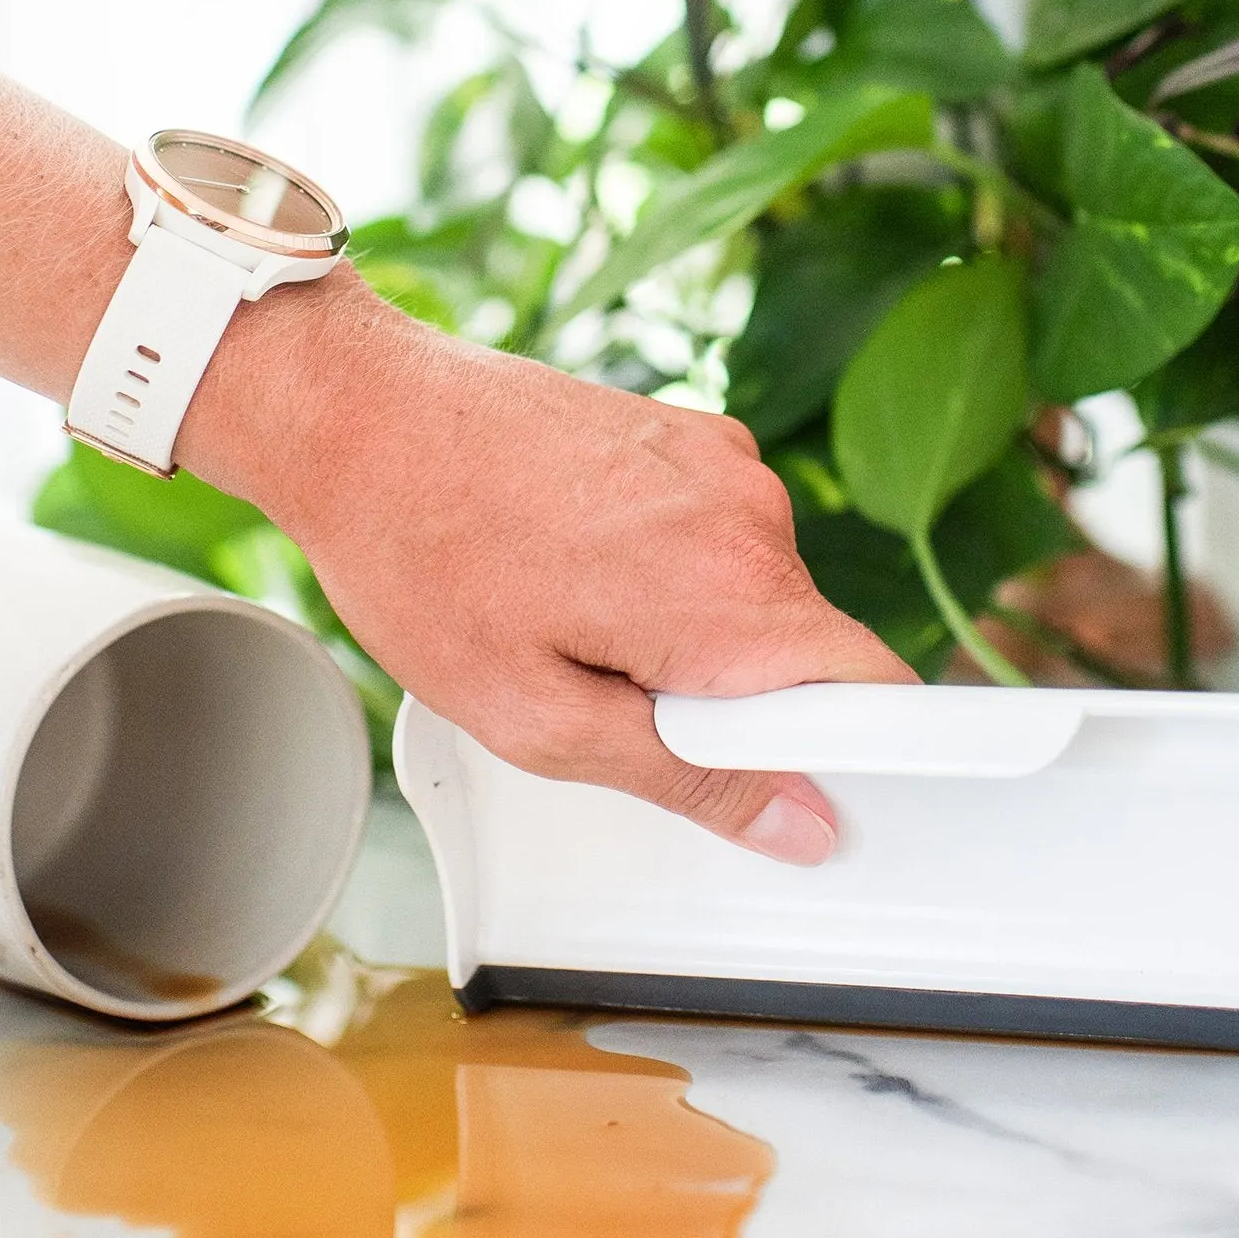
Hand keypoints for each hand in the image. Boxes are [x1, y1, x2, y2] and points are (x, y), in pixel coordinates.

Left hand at [185, 270, 917, 864]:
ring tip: (573, 616)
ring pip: (759, 595)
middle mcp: (752, 515)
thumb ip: (690, 780)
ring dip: (695, 633)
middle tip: (613, 697)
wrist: (358, 414)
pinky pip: (721, 537)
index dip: (852, 755)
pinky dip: (671, 570)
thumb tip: (802, 823)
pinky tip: (577, 565)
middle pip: (811, 652)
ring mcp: (724, 461)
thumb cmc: (423, 556)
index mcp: (733, 594)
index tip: (785, 782)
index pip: (880, 692)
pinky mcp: (691, 433)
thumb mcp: (541, 720)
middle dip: (737, 701)